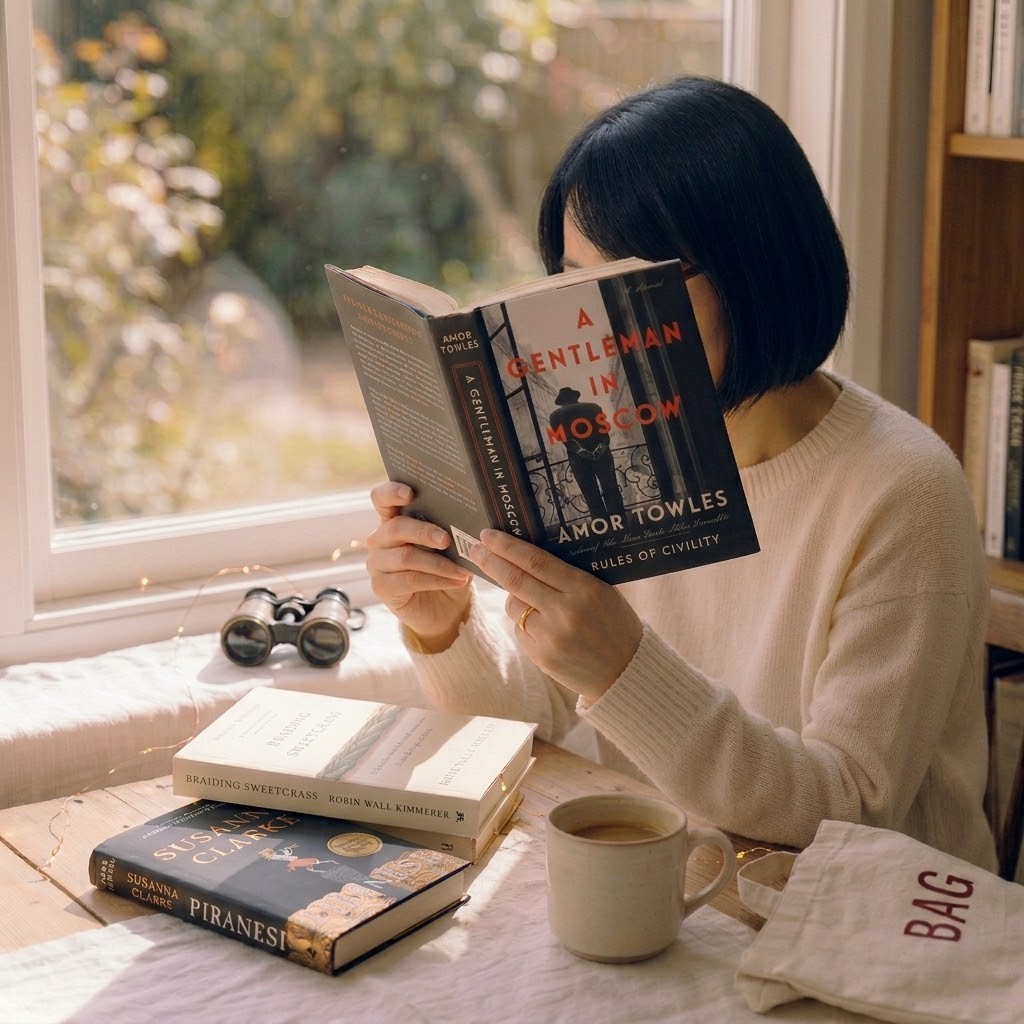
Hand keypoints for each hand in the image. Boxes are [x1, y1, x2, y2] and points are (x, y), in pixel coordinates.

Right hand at [366, 481, 470, 649]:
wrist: (447, 607)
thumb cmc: (448, 566)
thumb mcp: (452, 544)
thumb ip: (450, 527)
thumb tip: (469, 515)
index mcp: (394, 519)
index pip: (381, 498)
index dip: (392, 492)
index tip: (410, 493)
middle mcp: (380, 539)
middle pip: (396, 527)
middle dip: (424, 532)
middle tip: (447, 540)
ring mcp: (377, 563)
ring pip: (405, 557)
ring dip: (438, 563)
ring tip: (463, 569)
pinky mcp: (381, 587)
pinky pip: (409, 580)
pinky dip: (437, 580)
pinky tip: (457, 580)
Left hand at [468, 529, 642, 701]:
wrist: (625, 672)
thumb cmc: (615, 624)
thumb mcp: (601, 591)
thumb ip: (568, 577)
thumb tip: (526, 556)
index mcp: (584, 589)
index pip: (536, 562)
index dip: (508, 546)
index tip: (488, 535)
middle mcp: (564, 612)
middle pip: (515, 581)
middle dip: (490, 562)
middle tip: (474, 549)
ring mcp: (550, 637)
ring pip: (513, 606)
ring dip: (513, 597)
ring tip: (534, 601)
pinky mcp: (541, 656)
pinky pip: (519, 630)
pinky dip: (525, 623)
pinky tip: (545, 628)